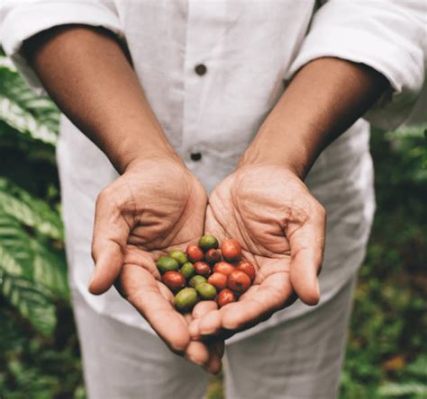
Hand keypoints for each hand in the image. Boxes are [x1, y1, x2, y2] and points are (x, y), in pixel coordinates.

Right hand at [89, 158, 222, 372]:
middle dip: (190, 336)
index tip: (182, 341)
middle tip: (208, 360)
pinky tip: (240, 316)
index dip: (163, 322)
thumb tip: (94, 286)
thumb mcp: (115, 209)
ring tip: (223, 353)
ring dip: (209, 328)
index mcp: (131, 269)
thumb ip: (107, 246)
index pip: (148, 301)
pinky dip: (225, 300)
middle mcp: (156, 276)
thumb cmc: (135, 186)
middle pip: (172, 311)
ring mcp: (180, 270)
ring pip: (195, 303)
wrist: (162, 170)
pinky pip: (214, 282)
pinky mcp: (201, 259)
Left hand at [190, 164, 325, 339]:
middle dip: (219, 320)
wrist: (257, 174)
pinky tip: (169, 292)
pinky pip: (199, 274)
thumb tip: (311, 297)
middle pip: (239, 306)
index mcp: (283, 275)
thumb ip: (307, 256)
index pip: (267, 301)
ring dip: (200, 310)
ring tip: (180, 321)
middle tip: (197, 330)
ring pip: (216, 296)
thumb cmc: (286, 193)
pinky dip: (186, 285)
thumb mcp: (303, 219)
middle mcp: (257, 279)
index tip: (228, 321)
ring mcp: (232, 270)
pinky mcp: (212, 259)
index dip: (248, 313)